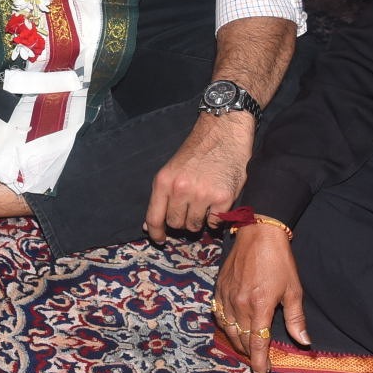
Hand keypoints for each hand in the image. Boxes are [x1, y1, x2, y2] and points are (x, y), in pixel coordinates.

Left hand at [143, 111, 251, 242]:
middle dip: (182, 220)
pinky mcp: (224, 198)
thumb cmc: (196, 153)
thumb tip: (148, 225)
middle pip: (176, 224)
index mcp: (163, 182)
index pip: (154, 217)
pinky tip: (217, 203)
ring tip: (204, 203)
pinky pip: (216, 223)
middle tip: (190, 208)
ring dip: (199, 220)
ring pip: (195, 226)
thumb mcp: (171, 170)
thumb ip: (161, 196)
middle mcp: (181, 189)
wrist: (223, 133)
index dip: (156, 233)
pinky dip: (217, 218)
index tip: (160, 240)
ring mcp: (203, 194)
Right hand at [212, 221, 309, 372]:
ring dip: (236, 342)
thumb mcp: (293, 290)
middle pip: (240, 338)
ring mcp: (226, 295)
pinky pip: (218, 313)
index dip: (259, 362)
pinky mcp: (219, 287)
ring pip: (227, 328)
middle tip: (258, 362)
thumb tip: (303, 342)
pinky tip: (231, 328)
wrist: (257, 233)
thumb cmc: (279, 261)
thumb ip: (296, 318)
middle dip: (249, 354)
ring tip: (246, 349)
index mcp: (259, 306)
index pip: (257, 343)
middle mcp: (239, 304)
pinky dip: (224, 325)